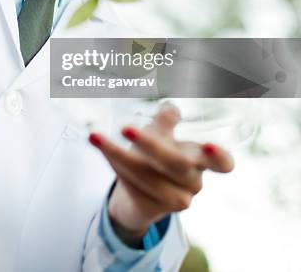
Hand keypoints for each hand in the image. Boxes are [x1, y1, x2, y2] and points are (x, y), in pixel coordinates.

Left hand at [89, 105, 233, 245]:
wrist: (138, 196)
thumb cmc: (156, 156)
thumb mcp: (161, 134)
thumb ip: (165, 121)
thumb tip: (170, 108)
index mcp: (201, 161)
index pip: (223, 164)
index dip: (219, 157)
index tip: (208, 145)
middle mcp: (193, 182)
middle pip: (175, 163)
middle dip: (151, 144)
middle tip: (126, 128)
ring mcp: (175, 200)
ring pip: (146, 174)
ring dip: (119, 153)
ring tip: (96, 136)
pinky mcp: (153, 209)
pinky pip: (130, 184)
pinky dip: (113, 163)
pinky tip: (100, 147)